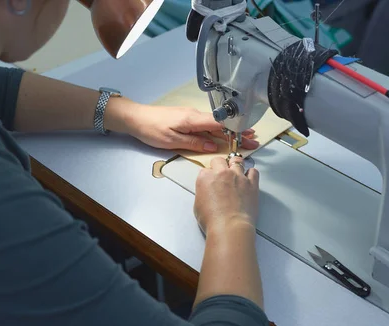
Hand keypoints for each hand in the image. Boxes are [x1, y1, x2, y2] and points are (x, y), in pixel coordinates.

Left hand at [111, 101, 258, 151]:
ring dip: (231, 132)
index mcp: (193, 119)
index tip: (248, 137)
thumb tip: (213, 148)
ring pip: (215, 125)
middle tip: (253, 140)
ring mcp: (192, 116)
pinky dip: (219, 131)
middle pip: (221, 125)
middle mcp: (195, 115)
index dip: (235, 131)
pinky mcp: (187, 119)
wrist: (135, 117)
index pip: (219, 124)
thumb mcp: (171, 140)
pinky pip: (207, 126)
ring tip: (246, 138)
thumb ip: (194, 144)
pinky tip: (226, 136)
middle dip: (238, 133)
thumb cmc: (151, 129)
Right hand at [194, 157, 258, 233]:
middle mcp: (222, 173)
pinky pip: (253, 171)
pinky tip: (248, 179)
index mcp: (205, 178)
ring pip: (237, 161)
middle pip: (219, 161)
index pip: (205, 170)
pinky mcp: (252, 183)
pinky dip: (251, 174)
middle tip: (221, 173)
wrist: (229, 226)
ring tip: (236, 172)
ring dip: (235, 165)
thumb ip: (203, 193)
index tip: (211, 182)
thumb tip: (207, 193)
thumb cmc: (213, 220)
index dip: (208, 176)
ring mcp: (238, 177)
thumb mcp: (198, 206)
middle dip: (219, 166)